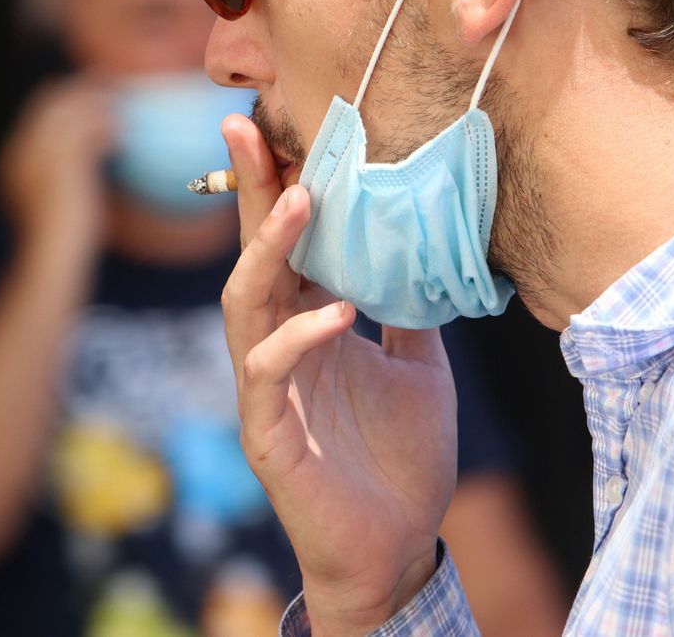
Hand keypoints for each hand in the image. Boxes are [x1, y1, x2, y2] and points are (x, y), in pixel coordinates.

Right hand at [0, 78, 116, 255]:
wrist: (52, 261)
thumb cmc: (59, 247)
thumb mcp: (55, 209)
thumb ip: (63, 184)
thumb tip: (86, 174)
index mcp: (13, 164)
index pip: (35, 113)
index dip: (62, 98)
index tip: (88, 94)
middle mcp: (21, 153)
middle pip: (50, 100)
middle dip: (79, 88)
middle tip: (109, 83)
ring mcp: (38, 156)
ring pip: (70, 110)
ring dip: (97, 106)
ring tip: (122, 109)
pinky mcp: (63, 163)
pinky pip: (88, 130)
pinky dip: (107, 128)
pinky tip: (124, 137)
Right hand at [218, 114, 456, 636]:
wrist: (396, 550)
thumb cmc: (400, 461)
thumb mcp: (420, 368)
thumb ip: (409, 311)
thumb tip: (428, 250)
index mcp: (307, 325)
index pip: (286, 244)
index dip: (275, 185)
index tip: (277, 123)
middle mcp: (276, 346)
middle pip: (250, 255)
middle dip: (246, 190)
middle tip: (246, 126)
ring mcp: (267, 389)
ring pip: (245, 304)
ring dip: (267, 249)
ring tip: (298, 200)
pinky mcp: (268, 432)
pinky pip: (271, 372)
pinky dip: (301, 337)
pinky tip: (339, 312)